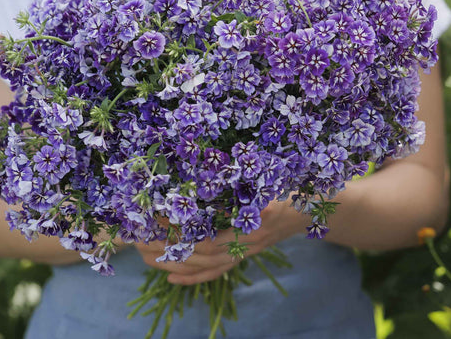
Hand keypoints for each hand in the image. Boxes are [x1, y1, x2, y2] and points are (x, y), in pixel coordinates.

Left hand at [134, 199, 305, 284]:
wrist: (309, 209)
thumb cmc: (291, 190)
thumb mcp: (273, 182)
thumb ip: (254, 182)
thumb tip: (223, 172)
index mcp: (253, 224)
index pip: (211, 235)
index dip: (184, 230)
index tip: (159, 217)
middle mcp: (248, 243)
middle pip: (202, 253)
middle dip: (170, 247)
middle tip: (141, 237)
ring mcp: (246, 252)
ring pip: (205, 265)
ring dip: (175, 261)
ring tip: (147, 255)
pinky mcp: (244, 255)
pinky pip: (217, 272)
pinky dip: (193, 277)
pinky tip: (171, 277)